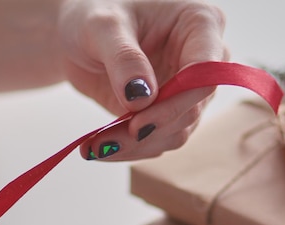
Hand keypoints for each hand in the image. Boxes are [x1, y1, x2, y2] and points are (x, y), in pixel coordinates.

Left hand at [57, 0, 227, 160]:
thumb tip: (142, 99)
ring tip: (92, 148)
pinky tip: (97, 147)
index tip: (136, 124)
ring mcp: (186, 91)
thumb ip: (124, 58)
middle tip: (103, 143)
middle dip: (146, 132)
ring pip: (175, 134)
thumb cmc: (94, 15)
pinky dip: (127, 149)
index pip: (205, 75)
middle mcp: (202, 61)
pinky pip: (156, 141)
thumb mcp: (102, 27)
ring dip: (134, 147)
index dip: (174, 104)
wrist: (79, 38)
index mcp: (199, 24)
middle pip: (190, 111)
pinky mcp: (166, 114)